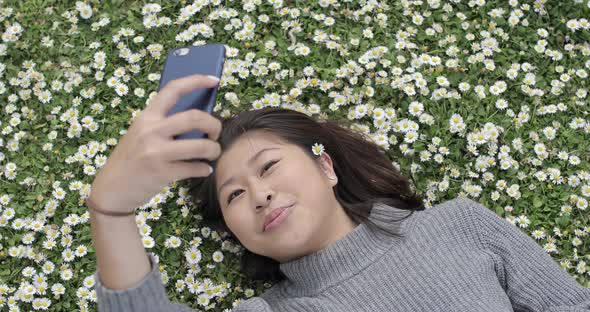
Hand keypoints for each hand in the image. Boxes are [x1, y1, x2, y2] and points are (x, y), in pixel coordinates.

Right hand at [88, 74, 221, 213]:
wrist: (111, 190)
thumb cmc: (131, 159)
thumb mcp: (141, 134)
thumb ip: (163, 125)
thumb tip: (200, 119)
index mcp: (146, 117)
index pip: (173, 90)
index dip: (196, 81)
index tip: (214, 80)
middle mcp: (151, 131)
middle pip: (195, 117)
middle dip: (214, 124)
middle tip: (215, 133)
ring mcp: (156, 153)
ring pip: (201, 146)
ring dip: (214, 149)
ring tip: (213, 153)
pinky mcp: (162, 173)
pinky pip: (195, 168)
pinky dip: (204, 169)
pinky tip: (203, 169)